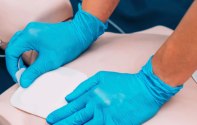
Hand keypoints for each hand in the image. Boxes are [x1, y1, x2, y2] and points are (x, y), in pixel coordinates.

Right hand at [5, 4, 106, 87]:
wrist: (80, 33)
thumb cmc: (66, 45)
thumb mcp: (49, 62)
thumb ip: (33, 72)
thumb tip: (22, 82)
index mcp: (28, 36)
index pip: (11, 52)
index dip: (11, 67)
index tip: (17, 77)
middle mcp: (28, 29)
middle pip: (12, 46)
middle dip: (13, 62)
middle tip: (19, 75)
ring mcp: (33, 29)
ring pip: (17, 43)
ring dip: (17, 56)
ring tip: (23, 69)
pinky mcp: (38, 30)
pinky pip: (25, 41)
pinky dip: (23, 51)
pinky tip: (29, 60)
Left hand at [46, 57, 181, 124]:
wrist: (145, 87)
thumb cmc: (123, 81)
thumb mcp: (101, 77)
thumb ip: (83, 87)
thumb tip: (68, 96)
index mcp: (92, 94)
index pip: (72, 107)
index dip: (60, 114)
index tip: (50, 118)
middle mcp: (97, 106)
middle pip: (76, 118)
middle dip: (62, 123)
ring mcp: (107, 116)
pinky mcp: (116, 123)